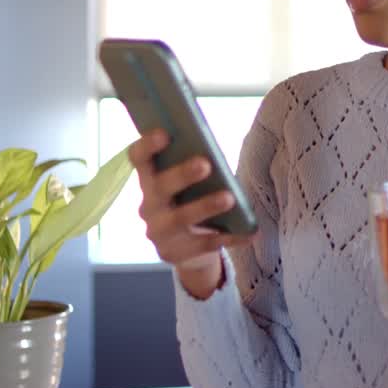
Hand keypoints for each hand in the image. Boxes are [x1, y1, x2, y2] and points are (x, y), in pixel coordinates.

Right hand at [130, 129, 252, 298]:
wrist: (188, 249)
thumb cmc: (191, 201)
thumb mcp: (188, 184)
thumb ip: (194, 165)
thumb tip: (214, 150)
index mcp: (150, 180)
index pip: (139, 159)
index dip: (147, 146)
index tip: (164, 133)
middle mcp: (149, 205)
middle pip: (160, 187)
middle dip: (182, 174)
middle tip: (205, 163)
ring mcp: (159, 232)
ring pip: (179, 218)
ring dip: (205, 206)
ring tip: (229, 197)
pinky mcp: (174, 253)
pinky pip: (203, 244)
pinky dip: (228, 237)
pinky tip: (248, 233)